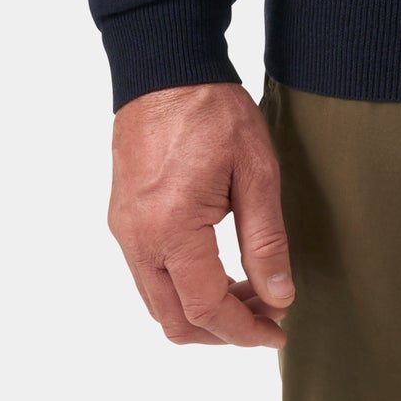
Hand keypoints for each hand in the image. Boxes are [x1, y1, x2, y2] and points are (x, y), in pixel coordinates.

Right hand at [109, 82, 294, 349]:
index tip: (279, 329)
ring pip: (158, 303)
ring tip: (249, 293)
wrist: (165, 67)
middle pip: (174, 320)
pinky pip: (148, 276)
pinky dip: (183, 289)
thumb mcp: (256, 170)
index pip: (206, 308)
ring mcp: (124, 230)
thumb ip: (266, 239)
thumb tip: (279, 297)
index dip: (244, 330)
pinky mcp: (122, 219)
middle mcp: (137, 239)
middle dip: (222, 332)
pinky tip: (219, 270)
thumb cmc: (213, 110)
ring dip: (202, 312)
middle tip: (267, 316)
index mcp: (171, 228)